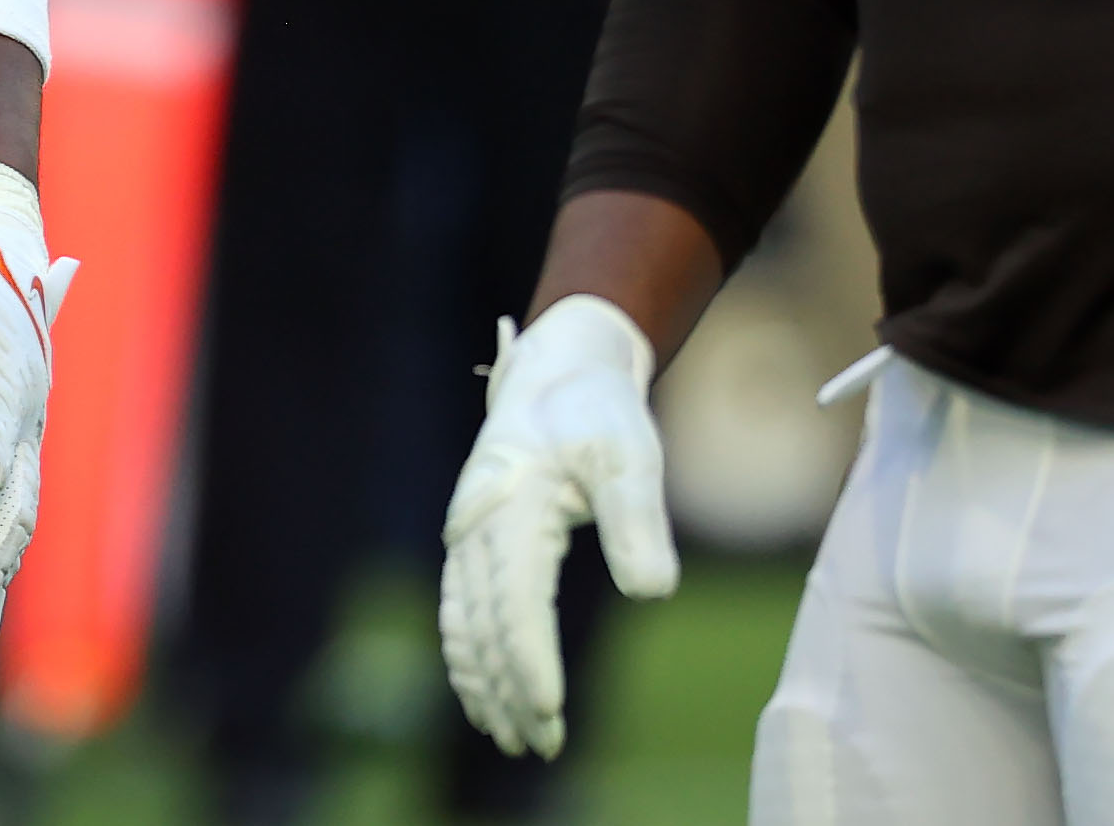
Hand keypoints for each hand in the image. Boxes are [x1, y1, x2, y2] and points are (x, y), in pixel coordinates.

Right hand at [439, 294, 679, 757]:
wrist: (559, 368)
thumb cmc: (598, 410)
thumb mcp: (630, 454)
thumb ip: (638, 522)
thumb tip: (654, 592)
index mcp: (510, 506)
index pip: (515, 602)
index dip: (530, 659)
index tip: (550, 709)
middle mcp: (477, 526)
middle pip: (484, 626)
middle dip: (509, 689)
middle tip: (542, 746)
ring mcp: (467, 534)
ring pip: (464, 625)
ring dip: (484, 683)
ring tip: (511, 737)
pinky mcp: (473, 540)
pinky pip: (460, 610)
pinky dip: (467, 655)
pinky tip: (484, 693)